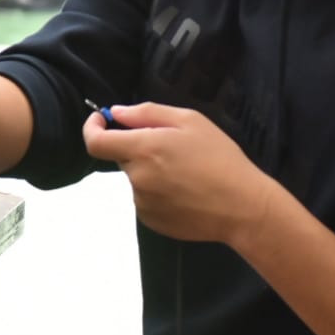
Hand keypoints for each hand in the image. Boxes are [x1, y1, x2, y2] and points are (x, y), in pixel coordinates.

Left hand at [85, 102, 273, 246]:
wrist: (243, 207)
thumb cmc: (220, 158)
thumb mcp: (190, 121)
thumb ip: (147, 113)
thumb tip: (116, 113)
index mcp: (143, 149)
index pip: (95, 142)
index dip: (92, 128)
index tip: (101, 120)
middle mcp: (137, 178)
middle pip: (120, 157)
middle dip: (136, 148)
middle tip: (170, 148)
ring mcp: (142, 203)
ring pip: (135, 179)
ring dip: (148, 171)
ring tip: (185, 174)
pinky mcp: (150, 221)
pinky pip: (145, 199)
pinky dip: (157, 192)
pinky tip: (184, 193)